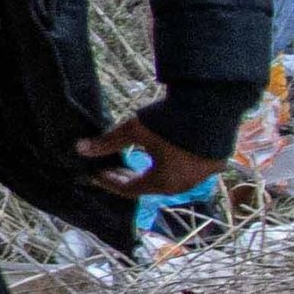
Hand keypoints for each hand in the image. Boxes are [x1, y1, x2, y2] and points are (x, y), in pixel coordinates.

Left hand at [80, 115, 228, 199]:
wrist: (212, 104)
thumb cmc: (169, 120)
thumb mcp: (135, 130)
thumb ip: (108, 142)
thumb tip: (79, 149)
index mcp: (163, 183)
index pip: (130, 190)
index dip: (110, 182)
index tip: (96, 173)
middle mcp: (184, 186)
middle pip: (150, 187)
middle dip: (129, 178)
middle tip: (112, 167)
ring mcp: (201, 176)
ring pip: (169, 181)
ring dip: (150, 173)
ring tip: (135, 162)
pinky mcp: (214, 163)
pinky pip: (186, 171)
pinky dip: (170, 166)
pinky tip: (163, 154)